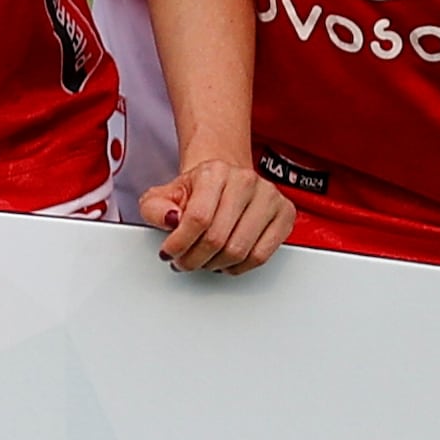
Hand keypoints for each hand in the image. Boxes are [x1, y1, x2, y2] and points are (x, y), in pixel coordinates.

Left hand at [139, 157, 294, 276]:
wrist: (223, 181)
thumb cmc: (196, 190)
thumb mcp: (163, 195)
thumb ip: (154, 208)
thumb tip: (170, 220)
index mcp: (215, 172)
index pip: (197, 218)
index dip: (179, 244)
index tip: (169, 254)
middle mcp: (246, 181)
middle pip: (218, 238)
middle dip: (194, 259)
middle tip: (184, 262)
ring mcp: (269, 197)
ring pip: (240, 251)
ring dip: (215, 265)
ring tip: (203, 261)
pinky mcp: (285, 214)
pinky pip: (261, 255)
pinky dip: (239, 267)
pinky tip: (225, 262)